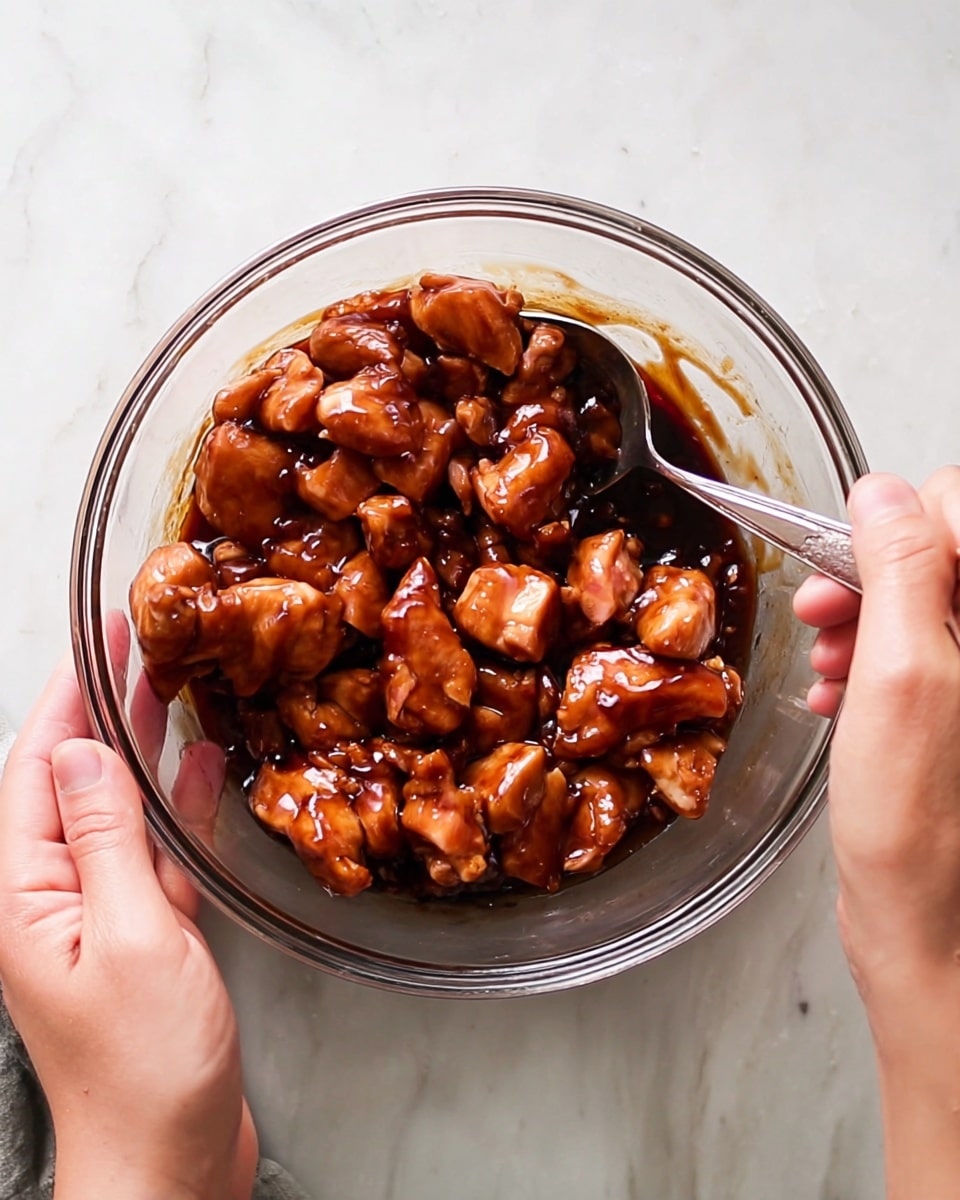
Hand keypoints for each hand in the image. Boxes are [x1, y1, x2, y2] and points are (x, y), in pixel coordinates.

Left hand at [0, 656, 258, 1199]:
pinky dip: (172, 810)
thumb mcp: (130, 939)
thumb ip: (105, 841)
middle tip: (137, 646)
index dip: (67, 699)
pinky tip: (198, 774)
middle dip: (99, 708)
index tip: (97, 641)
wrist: (164, 1166)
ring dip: (138, 750)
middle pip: (69, 781)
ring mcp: (94, 917)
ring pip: (112, 811)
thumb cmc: (142, 1072)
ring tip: (170, 688)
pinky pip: (149, 854)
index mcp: (24, 896)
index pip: (36, 770)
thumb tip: (85, 755)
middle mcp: (49, 899)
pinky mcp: (138, 938)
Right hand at [795, 469, 959, 1198]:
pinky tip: (839, 691)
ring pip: (925, 595)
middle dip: (873, 573)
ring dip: (863, 616)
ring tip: (826, 664)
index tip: (852, 564)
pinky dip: (872, 655)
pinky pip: (919, 642)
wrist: (932, 929)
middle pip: (943, 548)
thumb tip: (880, 493)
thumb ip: (898, 570)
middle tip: (823, 612)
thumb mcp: (900, 677)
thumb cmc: (921, 829)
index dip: (902, 524)